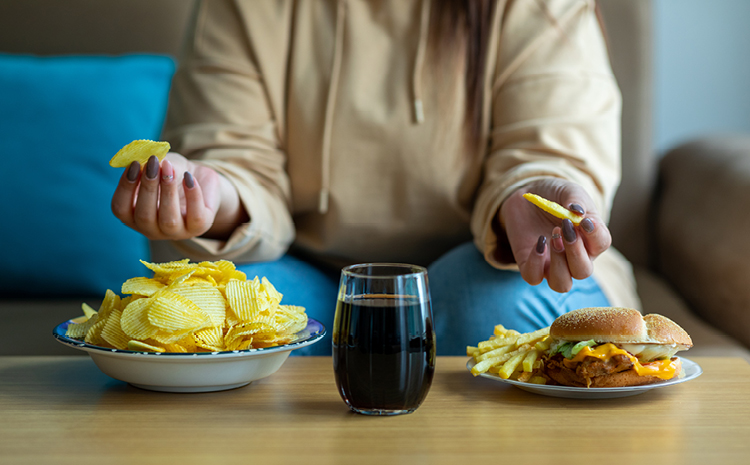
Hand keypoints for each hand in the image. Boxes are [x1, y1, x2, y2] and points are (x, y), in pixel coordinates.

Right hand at [111, 153, 243, 240]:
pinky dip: (192, 195)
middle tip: (153, 163)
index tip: (135, 164)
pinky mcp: (198, 228)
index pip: (120, 208)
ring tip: (169, 168)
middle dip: (148, 187)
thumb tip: (144, 161)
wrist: (200, 178)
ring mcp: (175, 232)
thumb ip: (149, 164)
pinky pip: (195, 216)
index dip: (125, 186)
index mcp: (133, 216)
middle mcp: (152, 229)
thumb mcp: (158, 164)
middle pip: (144, 216)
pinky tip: (189, 177)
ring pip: (168, 220)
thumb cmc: (172, 172)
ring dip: (167, 191)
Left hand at [499, 178, 611, 292]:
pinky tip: (539, 242)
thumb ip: (576, 199)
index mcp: (590, 239)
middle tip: (565, 227)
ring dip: (558, 263)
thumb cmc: (554, 196)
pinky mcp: (530, 264)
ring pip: (562, 284)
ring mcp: (551, 264)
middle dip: (575, 251)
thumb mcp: (568, 191)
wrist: (526, 197)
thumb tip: (578, 213)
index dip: (595, 234)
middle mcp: (574, 258)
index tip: (584, 220)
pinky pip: (534, 277)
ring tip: (552, 236)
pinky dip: (535, 263)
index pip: (602, 244)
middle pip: (583, 271)